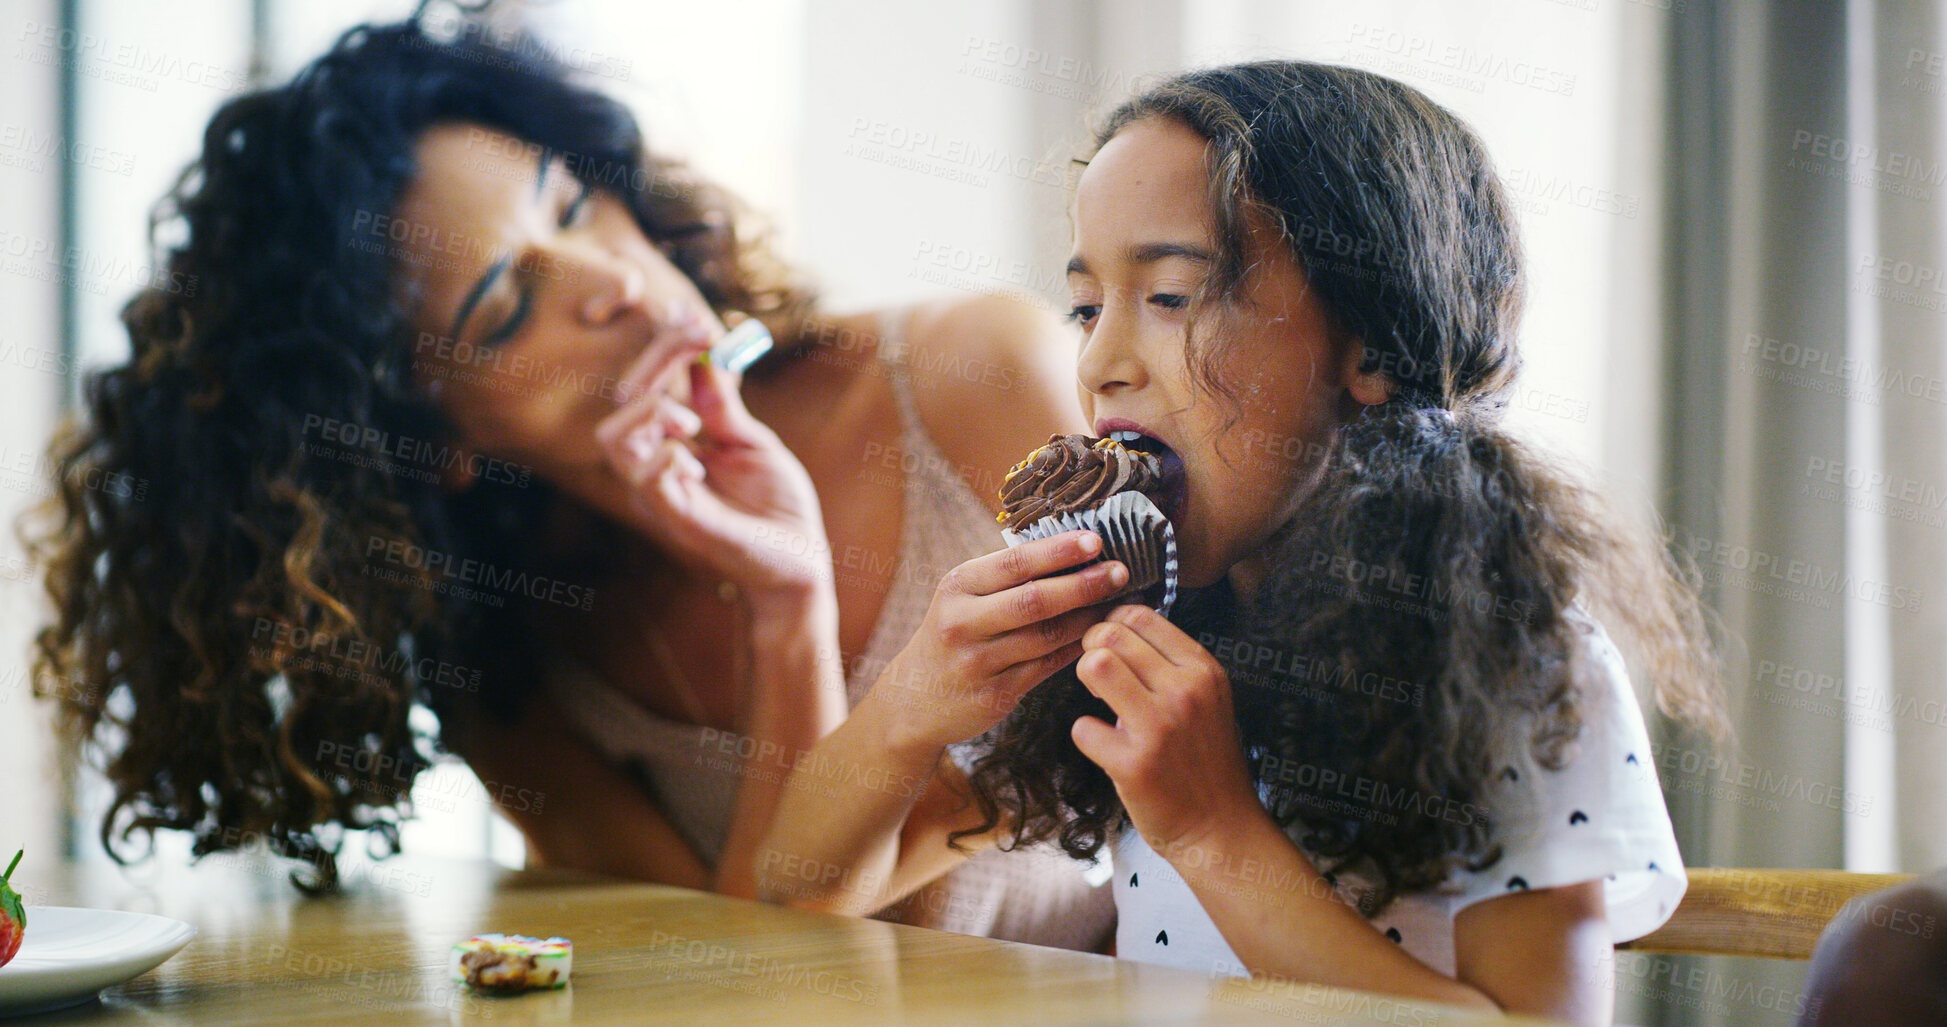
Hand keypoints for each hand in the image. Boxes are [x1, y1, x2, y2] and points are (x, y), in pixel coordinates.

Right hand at [595, 312, 829, 603]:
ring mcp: (662, 493)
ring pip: (614, 438)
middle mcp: (658, 464)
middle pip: (624, 398)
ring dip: (653, 412)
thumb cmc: (776, 505)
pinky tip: (698, 463)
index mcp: (675, 441)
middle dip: (659, 358)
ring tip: (693, 423)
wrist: (800, 560)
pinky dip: (668, 457)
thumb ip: (723, 402)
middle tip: (703, 343)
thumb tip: (706, 350)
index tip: (696, 317)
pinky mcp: (680, 521)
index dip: (666, 344)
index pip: (648, 381)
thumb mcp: (751, 440)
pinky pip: (648, 481)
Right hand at [876, 531, 1130, 753]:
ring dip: (1088, 618)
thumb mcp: (963, 597)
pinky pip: (1046, 667)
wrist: (913, 699)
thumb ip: (1007, 578)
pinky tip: (1099, 636)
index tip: (1096, 541)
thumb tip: (1074, 552)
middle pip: (1034, 599)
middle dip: (1083, 584)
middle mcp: (962, 622)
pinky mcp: (994, 695)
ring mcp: (977, 662)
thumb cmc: (952, 635)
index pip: (1014, 562)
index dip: (1058, 551)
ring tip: (1119, 603)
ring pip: (1046, 636)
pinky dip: (1076, 649)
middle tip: (1120, 572)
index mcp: (957, 586)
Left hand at [1070, 605, 1260, 854]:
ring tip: (1100, 700)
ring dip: (1086, 680)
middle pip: (1111, 635)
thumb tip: (1120, 628)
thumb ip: (1172, 665)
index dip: (1113, 624)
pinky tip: (1106, 746)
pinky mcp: (1134, 764)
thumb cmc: (1207, 761)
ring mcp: (1160, 727)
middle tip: (1097, 674)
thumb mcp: (1207, 700)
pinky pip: (1083, 727)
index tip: (1111, 645)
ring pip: (1095, 666)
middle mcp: (1185, 692)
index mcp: (1203, 670)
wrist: (1221, 827)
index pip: (1141, 616)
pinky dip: (1087, 735)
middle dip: (1092, 648)